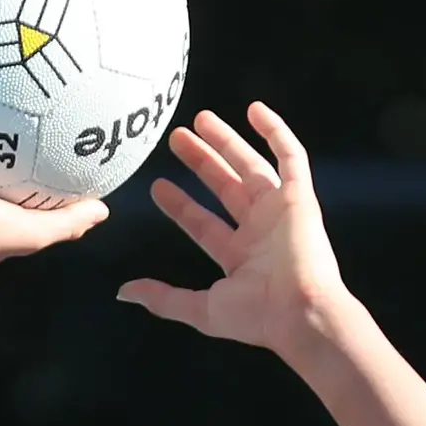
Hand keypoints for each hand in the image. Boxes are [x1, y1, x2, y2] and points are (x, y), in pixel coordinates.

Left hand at [117, 104, 351, 358]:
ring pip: (250, 165)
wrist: (301, 312)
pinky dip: (276, 132)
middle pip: (225, 186)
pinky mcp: (300, 196)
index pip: (203, 223)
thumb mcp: (201, 310)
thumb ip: (163, 298)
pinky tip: (255, 110)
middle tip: (175, 138)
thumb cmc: (258, 316)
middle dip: (201, 162)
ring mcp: (280, 211)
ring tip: (200, 118)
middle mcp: (259, 230)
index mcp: (239, 256)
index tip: (157, 185)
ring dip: (227, 141)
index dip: (180, 205)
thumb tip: (123, 293)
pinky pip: (291, 156)